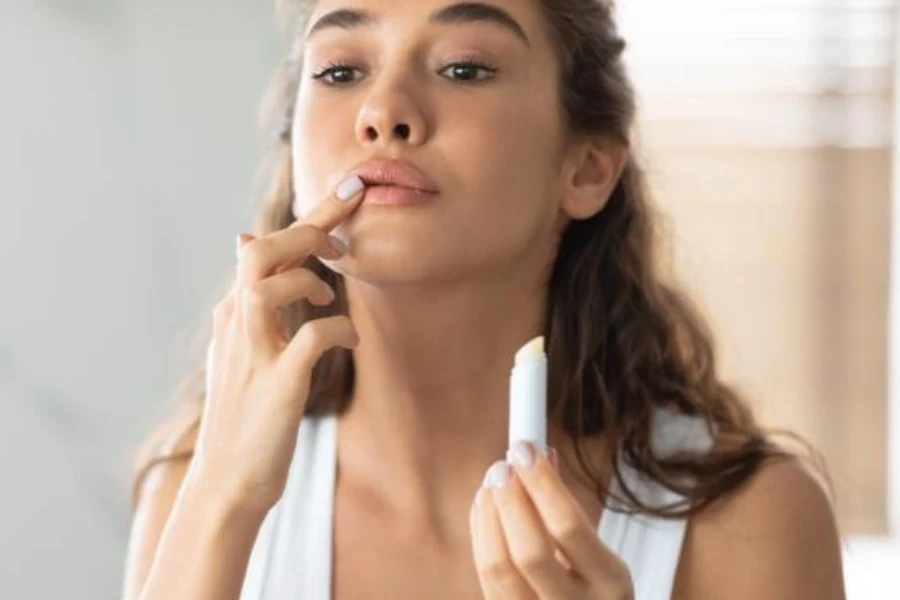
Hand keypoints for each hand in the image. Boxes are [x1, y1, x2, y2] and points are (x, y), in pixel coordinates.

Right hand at [189, 175, 365, 513]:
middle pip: (261, 251)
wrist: (227, 479)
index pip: (266, 247)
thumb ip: (253, 299)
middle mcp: (237, 324)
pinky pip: (310, 338)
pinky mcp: (277, 383)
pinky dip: (337, 331)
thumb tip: (246, 241)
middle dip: (308, 229)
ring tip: (333, 295)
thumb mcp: (245, 348)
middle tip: (342, 242)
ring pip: (268, 282)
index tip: (350, 188)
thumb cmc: (246, 414)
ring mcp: (253, 352)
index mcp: (235, 313)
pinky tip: (349, 342)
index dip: (311, 216)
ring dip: (308, 277)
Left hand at [470, 441, 633, 599]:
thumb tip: (536, 456)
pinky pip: (486, 580)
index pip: (569, 528)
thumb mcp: (600, 556)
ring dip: (488, 517)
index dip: (542, 484)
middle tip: (501, 466)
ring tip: (490, 485)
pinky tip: (484, 510)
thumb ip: (570, 510)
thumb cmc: (595, 590)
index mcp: (609, 583)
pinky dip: (481, 537)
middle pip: (529, 553)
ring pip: (498, 569)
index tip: (526, 450)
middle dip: (510, 501)